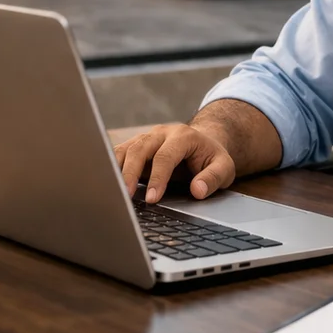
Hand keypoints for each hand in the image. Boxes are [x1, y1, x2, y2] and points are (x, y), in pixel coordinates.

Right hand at [113, 123, 236, 202]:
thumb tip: (197, 191)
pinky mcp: (137, 146)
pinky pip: (120, 154)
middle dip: (130, 173)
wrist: (204, 143)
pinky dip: (112, 167)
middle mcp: (161, 133)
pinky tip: (108, 183)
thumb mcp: (224, 168)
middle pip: (139, 148)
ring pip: (125, 149)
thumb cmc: (212, 158)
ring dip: (116, 169)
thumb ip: (212, 178)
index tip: (151, 198)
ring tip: (112, 191)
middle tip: (125, 196)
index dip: (157, 178)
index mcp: (183, 136)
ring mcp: (147, 138)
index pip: (165, 156)